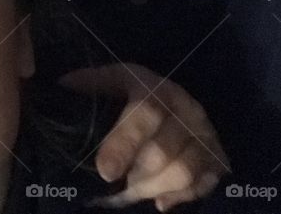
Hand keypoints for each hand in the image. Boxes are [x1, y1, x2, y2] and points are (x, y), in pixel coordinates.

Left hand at [60, 63, 229, 211]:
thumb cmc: (136, 91)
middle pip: (164, 152)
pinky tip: (159, 202)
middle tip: (116, 183)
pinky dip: (180, 197)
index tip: (104, 171)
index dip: (124, 144)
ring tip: (133, 188)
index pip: (145, 115)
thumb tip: (62, 85)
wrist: (176, 100)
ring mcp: (206, 136)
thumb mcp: (115, 79)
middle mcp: (187, 111)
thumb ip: (92, 82)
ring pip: (184, 173)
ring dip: (154, 187)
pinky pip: (203, 186)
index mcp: (157, 89)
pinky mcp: (218, 158)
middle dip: (136, 174)